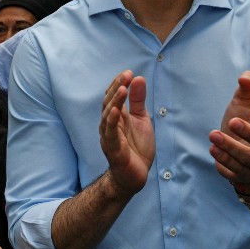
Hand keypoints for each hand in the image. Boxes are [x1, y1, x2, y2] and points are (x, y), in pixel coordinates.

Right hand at [99, 70, 154, 195]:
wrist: (135, 175)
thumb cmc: (136, 147)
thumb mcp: (141, 119)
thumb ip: (138, 100)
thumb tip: (139, 78)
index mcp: (116, 117)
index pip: (113, 96)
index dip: (119, 83)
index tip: (128, 72)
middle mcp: (109, 125)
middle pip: (109, 103)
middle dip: (116, 88)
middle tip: (126, 76)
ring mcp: (109, 137)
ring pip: (107, 116)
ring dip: (114, 102)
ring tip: (122, 89)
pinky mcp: (113, 150)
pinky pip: (110, 134)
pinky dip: (112, 122)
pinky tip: (116, 111)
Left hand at [211, 71, 249, 193]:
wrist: (233, 149)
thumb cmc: (242, 123)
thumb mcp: (243, 104)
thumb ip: (247, 89)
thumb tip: (246, 77)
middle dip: (249, 134)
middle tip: (232, 121)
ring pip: (248, 161)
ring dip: (230, 148)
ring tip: (213, 135)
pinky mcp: (244, 177)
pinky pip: (236, 174)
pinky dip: (224, 163)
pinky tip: (213, 150)